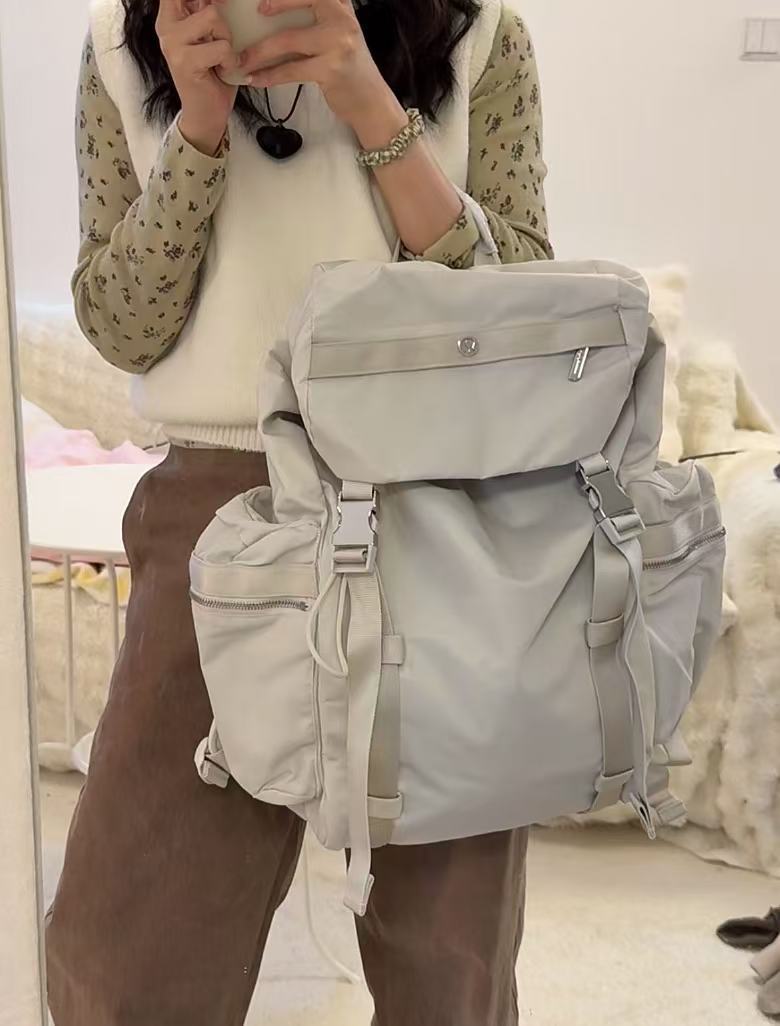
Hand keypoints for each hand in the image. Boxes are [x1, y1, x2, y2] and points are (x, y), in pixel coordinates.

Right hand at [156, 0, 243, 153]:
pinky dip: (231, 60)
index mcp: (170, 16)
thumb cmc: (213, 76)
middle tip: (221, 40)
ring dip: (227, 39)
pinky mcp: (185, 61)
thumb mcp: (210, 37)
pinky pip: (222, 46)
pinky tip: (223, 71)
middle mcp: (166, 26)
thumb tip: (222, 0)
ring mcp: (172, 43)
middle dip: (220, 18)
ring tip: (222, 58)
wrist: (206, 115)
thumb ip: (207, 15)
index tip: (216, 5)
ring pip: (213, 17)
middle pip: (204, 1)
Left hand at [241, 0, 396, 131]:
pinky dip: (270, 75)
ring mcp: (338, 43)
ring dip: (260, 52)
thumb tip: (276, 16)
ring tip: (243, 61)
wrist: (370, 100)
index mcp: (341, 5)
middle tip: (251, 19)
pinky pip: (291, 70)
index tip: (264, 2)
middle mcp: (342, 19)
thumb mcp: (338, 33)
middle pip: (301, 1)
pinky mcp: (330, 69)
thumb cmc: (348, 67)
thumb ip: (318, 18)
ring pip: (288, 41)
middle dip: (273, 7)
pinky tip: (256, 79)